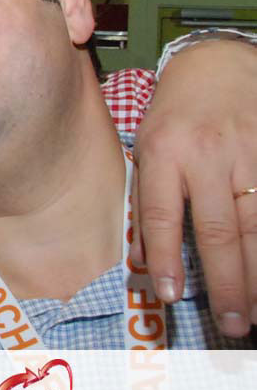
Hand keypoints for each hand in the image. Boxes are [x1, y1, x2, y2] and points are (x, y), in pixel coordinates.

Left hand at [133, 39, 256, 337]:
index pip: (161, 213)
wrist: (218, 66)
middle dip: (227, 282)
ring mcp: (248, 155)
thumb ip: (146, 201)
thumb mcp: (146, 148)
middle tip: (233, 323)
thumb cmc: (176, 115)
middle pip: (220, 230)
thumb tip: (142, 261)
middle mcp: (207, 156)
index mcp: (163, 152)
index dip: (166, 257)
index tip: (168, 296)